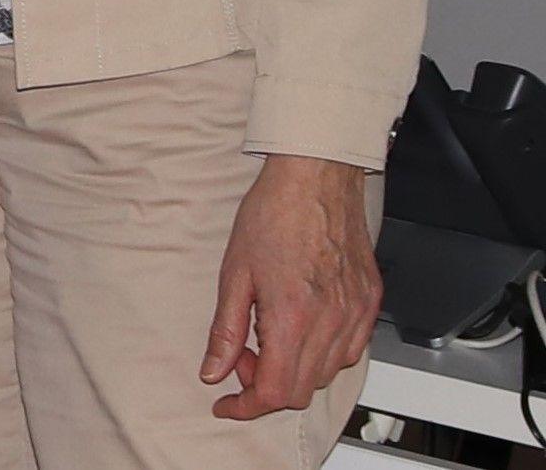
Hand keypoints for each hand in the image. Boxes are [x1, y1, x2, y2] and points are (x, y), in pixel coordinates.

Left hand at [200, 154, 380, 419]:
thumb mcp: (234, 273)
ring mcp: (356, 315)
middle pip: (300, 391)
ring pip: (326, 375)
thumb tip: (213, 371)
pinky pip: (350, 351)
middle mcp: (331, 322)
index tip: (226, 402)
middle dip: (263, 386)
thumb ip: (225, 330)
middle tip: (240, 356)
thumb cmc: (274, 214)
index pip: (274, 391)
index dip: (245, 406)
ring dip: (292, 370)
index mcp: (293, 317)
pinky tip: (300, 328)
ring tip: (266, 335)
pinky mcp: (370, 303)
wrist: (315, 178)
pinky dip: (322, 355)